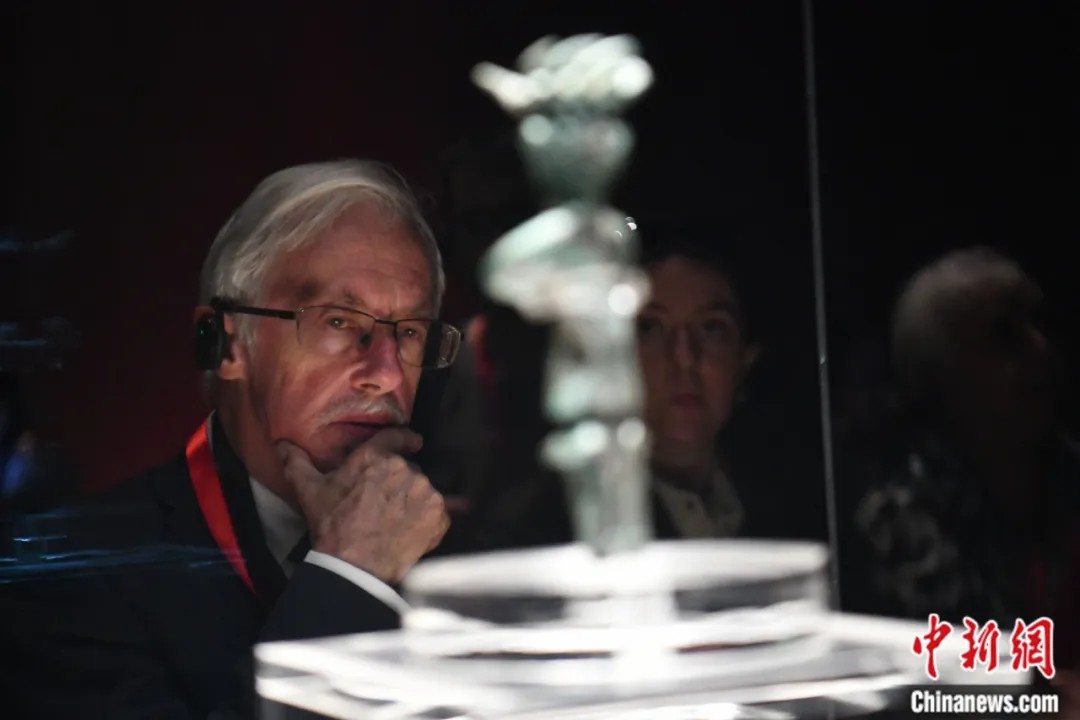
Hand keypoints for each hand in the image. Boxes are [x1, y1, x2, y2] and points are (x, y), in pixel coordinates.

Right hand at [276, 428, 449, 583]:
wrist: (355, 565)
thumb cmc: (332, 526)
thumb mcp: (310, 492)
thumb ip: (297, 463)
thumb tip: (282, 444)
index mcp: (375, 457)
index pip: (395, 437)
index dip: (405, 439)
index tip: (414, 442)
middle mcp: (404, 468)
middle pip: (408, 470)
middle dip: (399, 483)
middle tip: (385, 504)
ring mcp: (425, 491)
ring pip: (423, 491)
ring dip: (414, 502)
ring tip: (396, 522)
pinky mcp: (439, 514)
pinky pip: (439, 513)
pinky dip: (429, 521)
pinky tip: (411, 532)